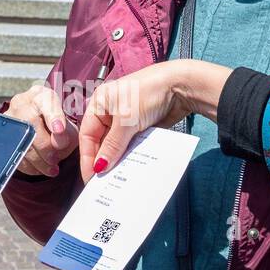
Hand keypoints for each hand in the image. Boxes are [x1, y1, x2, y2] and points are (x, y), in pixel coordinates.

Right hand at [3, 83, 78, 176]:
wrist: (38, 125)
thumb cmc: (56, 123)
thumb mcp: (67, 123)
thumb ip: (67, 132)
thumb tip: (58, 145)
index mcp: (41, 95)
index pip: (46, 102)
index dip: (53, 117)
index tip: (60, 131)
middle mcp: (22, 103)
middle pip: (31, 124)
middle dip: (45, 146)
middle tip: (56, 159)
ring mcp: (8, 119)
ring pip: (21, 141)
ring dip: (38, 161)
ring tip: (52, 169)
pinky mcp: (1, 135)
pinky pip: (13, 153)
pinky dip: (29, 166)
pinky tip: (40, 169)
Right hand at [79, 59, 231, 180]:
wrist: (182, 85)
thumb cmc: (148, 93)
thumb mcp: (126, 121)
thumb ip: (112, 146)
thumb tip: (99, 167)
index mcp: (99, 103)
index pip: (87, 135)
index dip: (87, 157)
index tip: (91, 178)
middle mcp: (110, 111)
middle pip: (101, 141)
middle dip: (102, 160)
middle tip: (104, 183)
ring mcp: (126, 119)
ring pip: (117, 145)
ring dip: (118, 160)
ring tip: (118, 179)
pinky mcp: (141, 126)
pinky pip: (132, 145)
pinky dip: (131, 155)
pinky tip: (132, 168)